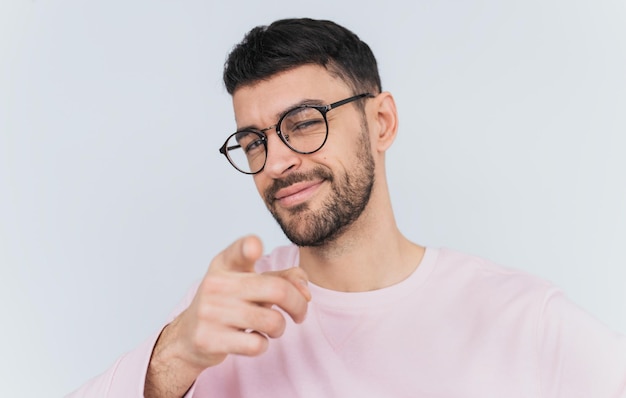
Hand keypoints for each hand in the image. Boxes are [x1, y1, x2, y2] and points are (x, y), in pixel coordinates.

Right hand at [145, 235, 309, 397]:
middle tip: (299, 312)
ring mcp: (210, 312)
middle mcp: (216, 284)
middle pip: (277, 290)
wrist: (189, 335)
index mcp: (225, 263)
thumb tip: (306, 293)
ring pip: (271, 321)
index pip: (238, 251)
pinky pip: (256, 345)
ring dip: (280, 328)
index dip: (249, 247)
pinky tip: (252, 339)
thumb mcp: (251, 283)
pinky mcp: (209, 340)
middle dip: (298, 305)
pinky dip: (263, 344)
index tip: (255, 247)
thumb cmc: (230, 303)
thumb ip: (284, 278)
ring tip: (273, 327)